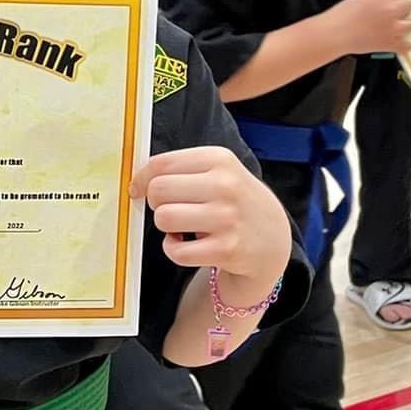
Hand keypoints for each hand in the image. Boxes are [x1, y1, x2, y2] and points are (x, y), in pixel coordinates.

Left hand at [132, 144, 291, 290]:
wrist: (273, 239)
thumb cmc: (235, 202)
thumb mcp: (220, 171)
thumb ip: (182, 169)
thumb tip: (137, 180)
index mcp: (219, 159)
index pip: (161, 163)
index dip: (142, 178)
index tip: (139, 188)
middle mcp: (225, 185)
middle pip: (158, 190)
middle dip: (156, 203)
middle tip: (170, 208)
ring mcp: (226, 218)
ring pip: (164, 219)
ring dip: (165, 226)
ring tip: (181, 227)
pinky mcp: (226, 249)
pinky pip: (175, 250)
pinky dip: (174, 249)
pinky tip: (189, 244)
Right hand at [335, 0, 410, 55]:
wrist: (335, 35)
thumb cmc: (341, 16)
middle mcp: (391, 10)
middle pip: (410, 4)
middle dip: (407, 5)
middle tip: (404, 7)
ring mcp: (392, 28)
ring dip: (409, 23)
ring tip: (406, 24)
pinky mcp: (389, 44)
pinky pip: (405, 46)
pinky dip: (406, 45)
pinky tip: (407, 44)